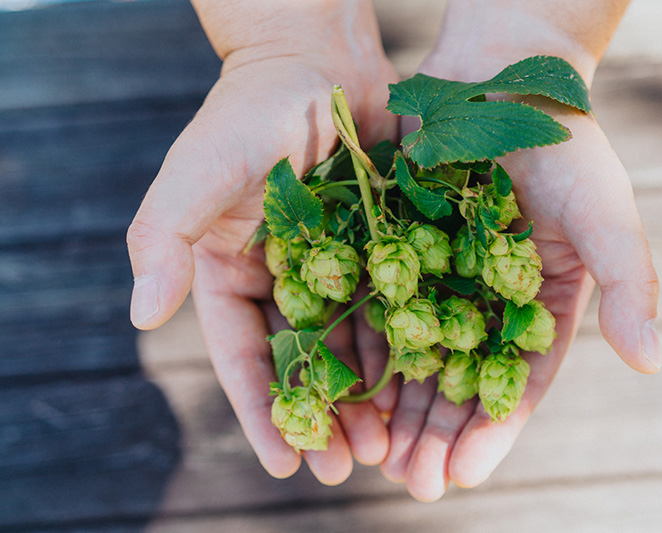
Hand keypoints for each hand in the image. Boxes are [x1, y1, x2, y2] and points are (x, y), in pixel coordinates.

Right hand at [126, 2, 398, 484]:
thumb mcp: (196, 171)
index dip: (264, 412)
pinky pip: (395, 304)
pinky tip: (423, 381)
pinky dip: (406, 344)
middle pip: (305, 363)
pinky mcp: (381, 246)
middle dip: (326, 417)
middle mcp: (285, 278)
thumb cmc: (247, 111)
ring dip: (371, 395)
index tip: (286, 463)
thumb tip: (143, 318)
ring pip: (354, 343)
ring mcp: (336, 265)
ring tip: (393, 443)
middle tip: (354, 468)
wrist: (318, 59)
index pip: (243, 358)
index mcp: (233, 272)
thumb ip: (162, 240)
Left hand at [379, 6, 659, 500]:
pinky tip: (344, 385)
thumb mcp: (605, 214)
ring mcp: (438, 278)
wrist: (501, 78)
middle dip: (435, 434)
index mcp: (540, 306)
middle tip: (410, 482)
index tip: (462, 473)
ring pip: (413, 356)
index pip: (518, 384)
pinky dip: (362, 347)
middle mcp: (486, 302)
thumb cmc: (563, 147)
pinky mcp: (395, 251)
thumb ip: (630, 283)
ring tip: (372, 454)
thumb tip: (651, 361)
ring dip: (395, 406)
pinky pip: (375, 307)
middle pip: (459, 382)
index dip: (492, 431)